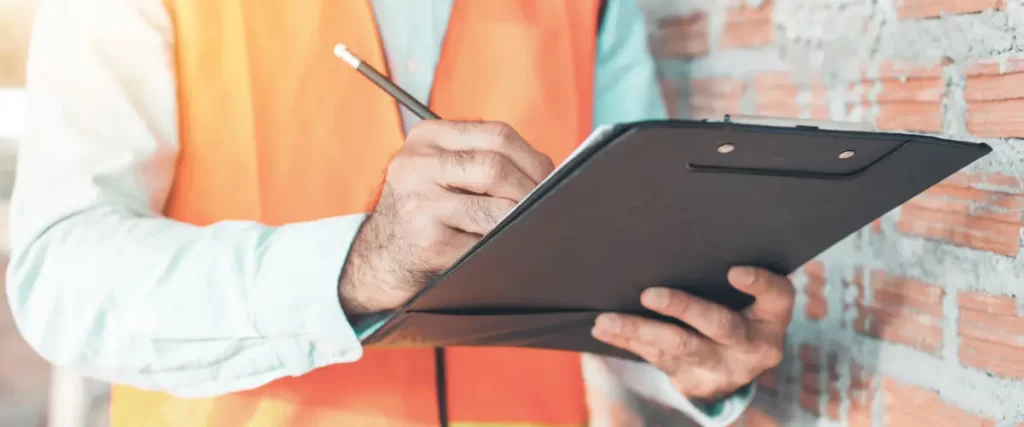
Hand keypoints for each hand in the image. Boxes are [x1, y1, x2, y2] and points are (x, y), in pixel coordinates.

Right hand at [338, 120, 554, 319]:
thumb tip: (551, 175)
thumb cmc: (425, 211)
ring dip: (518, 222)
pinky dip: (500, 247)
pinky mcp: (426, 242)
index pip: (497, 135)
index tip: (550, 180)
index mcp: (426, 137)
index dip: (533, 159)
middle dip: (530, 192)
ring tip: (523, 227)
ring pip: (494, 209)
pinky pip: (483, 243)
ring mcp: (418, 203)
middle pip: (496, 167)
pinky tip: (498, 248)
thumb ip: (483, 160)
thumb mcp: (441, 171)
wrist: (380, 258)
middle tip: (543, 208)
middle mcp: (416, 164)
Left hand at [591, 266, 794, 401]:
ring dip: (639, 329)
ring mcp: (723, 367)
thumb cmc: (736, 310)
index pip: (777, 296)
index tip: (734, 271)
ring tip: (607, 319)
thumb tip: (674, 233)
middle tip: (650, 294)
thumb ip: (723, 274)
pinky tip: (604, 329)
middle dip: (683, 308)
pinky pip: (656, 359)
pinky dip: (627, 341)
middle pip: (719, 325)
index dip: (759, 284)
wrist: (731, 369)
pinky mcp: (693, 381)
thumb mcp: (746, 298)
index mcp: (771, 317)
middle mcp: (753, 345)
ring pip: (679, 347)